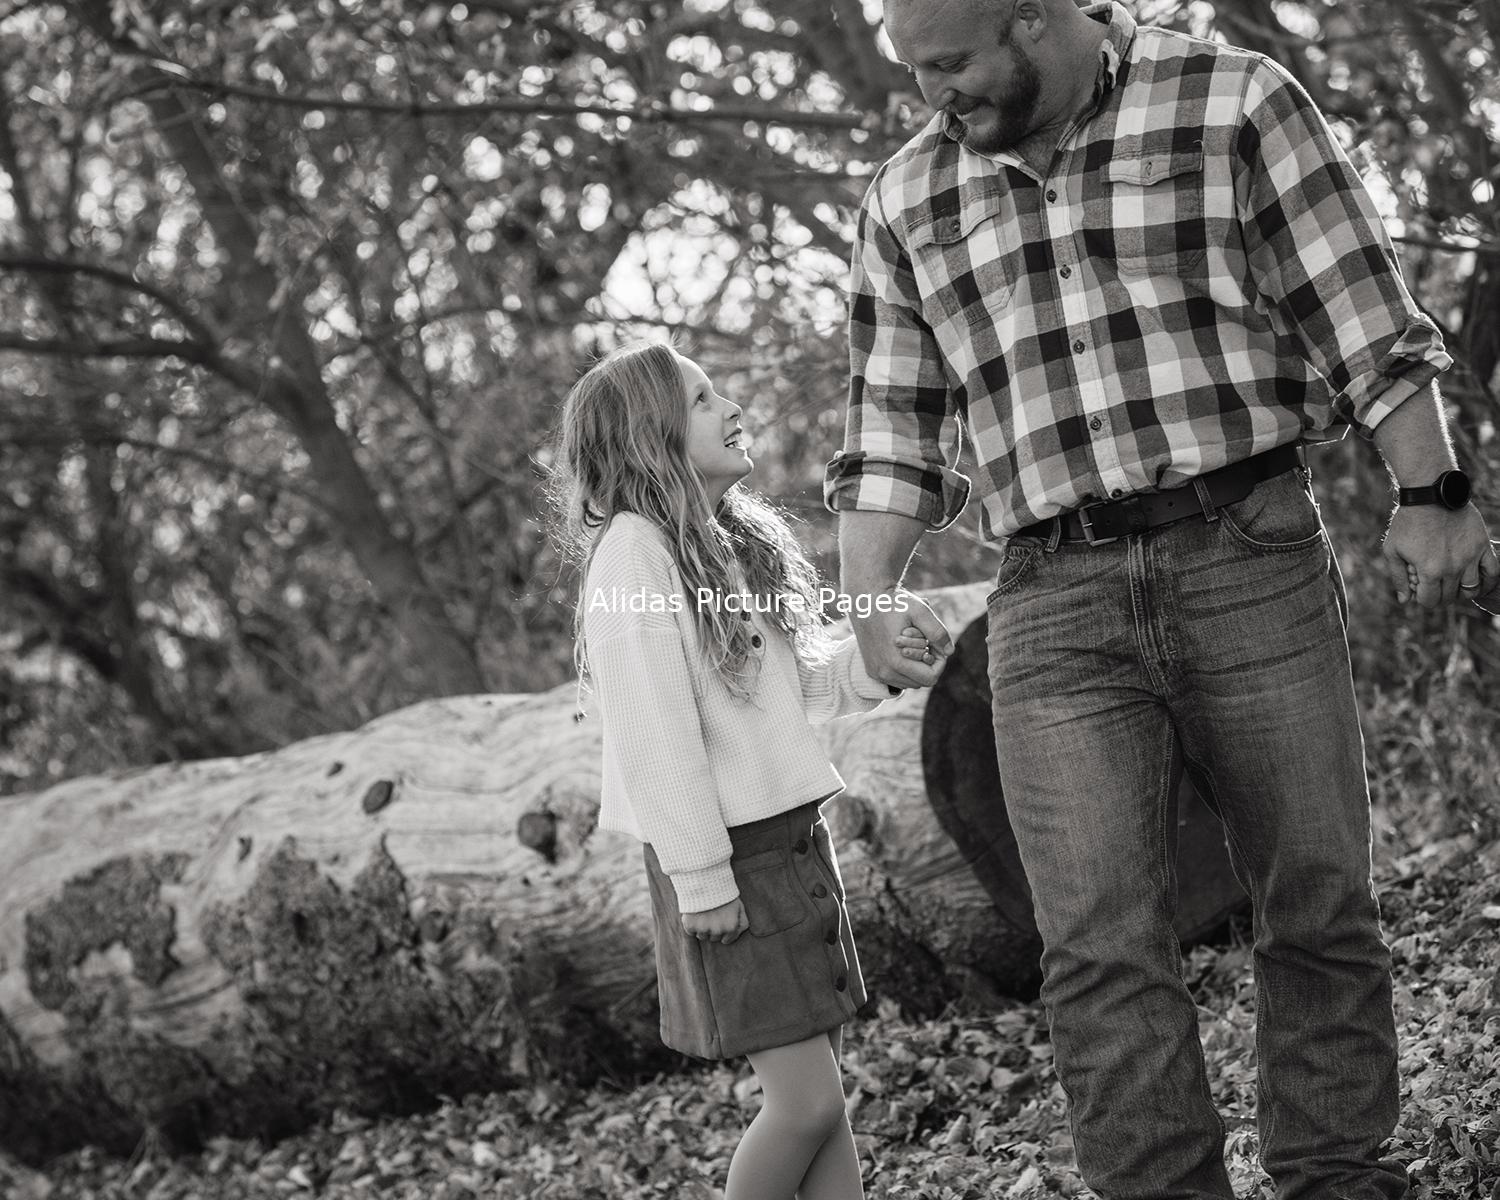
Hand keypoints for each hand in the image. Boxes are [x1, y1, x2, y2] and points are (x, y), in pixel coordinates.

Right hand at [681, 897, 747, 944]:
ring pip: (702, 936)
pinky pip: (690, 932)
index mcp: (731, 927)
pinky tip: (694, 914)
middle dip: (712, 929)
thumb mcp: (739, 906)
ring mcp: (703, 929)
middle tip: (711, 915)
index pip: (726, 940)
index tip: (720, 922)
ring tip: (703, 914)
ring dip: (701, 928)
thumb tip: (738, 933)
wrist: (705, 881)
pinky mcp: (690, 926)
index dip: (723, 931)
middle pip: (713, 938)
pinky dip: (691, 925)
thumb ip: (742, 922)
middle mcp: (717, 931)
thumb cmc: (724, 893)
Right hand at [852, 588, 951, 689]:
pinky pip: (896, 678)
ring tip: (913, 644)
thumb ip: (937, 632)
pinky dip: (904, 668)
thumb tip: (949, 652)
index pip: (930, 678)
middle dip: (927, 664)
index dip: (939, 662)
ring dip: (916, 667)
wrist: (864, 599)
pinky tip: (903, 649)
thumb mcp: (920, 611)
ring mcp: (876, 673)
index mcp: (896, 662)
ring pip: (908, 682)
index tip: (935, 644)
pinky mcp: (871, 670)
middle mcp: (884, 672)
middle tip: (925, 642)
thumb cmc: (893, 603)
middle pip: (920, 682)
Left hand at [1383, 505, 1498, 607]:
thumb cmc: (1407, 522)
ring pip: (1471, 589)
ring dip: (1461, 592)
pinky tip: (1479, 583)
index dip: (1423, 600)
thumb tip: (1405, 600)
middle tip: (1434, 587)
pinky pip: (1493, 571)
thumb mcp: (1392, 550)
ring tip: (1453, 585)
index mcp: (1429, 570)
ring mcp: (1470, 557)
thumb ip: (1398, 577)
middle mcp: (1452, 567)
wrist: (1430, 495)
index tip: (1420, 592)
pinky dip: (1488, 582)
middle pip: (1449, 597)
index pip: (1430, 600)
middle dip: (1439, 596)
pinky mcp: (1483, 545)